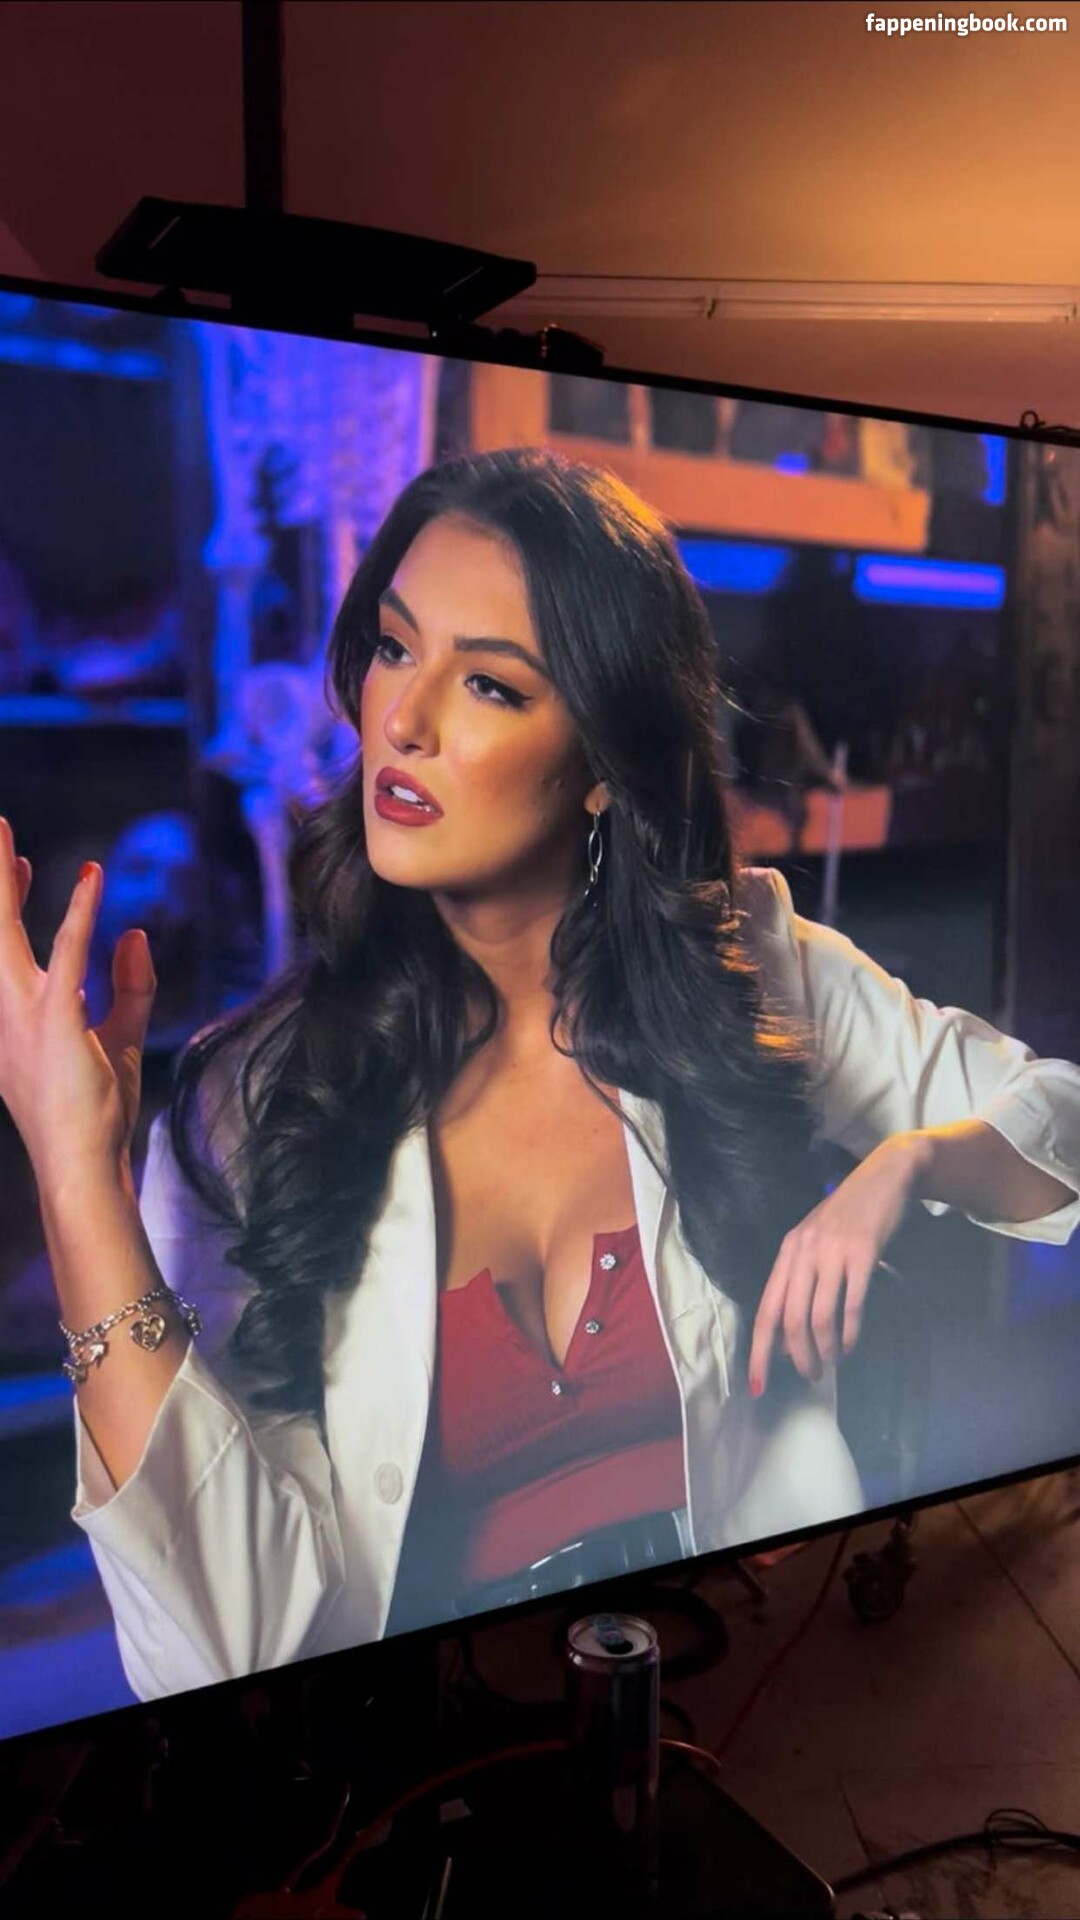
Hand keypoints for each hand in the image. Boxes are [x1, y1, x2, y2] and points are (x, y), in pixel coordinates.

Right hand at [0, 817, 155, 1184]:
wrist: (81, 1163)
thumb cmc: (97, 1110)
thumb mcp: (121, 1037)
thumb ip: (130, 984)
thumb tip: (135, 932)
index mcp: (12, 1016)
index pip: (5, 946)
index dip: (9, 899)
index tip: (17, 859)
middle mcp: (6, 1009)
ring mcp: (24, 1014)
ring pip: (6, 934)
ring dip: (3, 881)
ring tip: (2, 832)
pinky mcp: (56, 1020)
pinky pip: (70, 953)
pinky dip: (82, 912)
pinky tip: (93, 877)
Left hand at [747, 1134, 926, 1395]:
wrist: (884, 1177)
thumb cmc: (849, 1216)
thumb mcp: (816, 1244)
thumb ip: (802, 1281)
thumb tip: (791, 1337)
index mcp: (787, 1251)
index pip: (765, 1310)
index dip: (760, 1351)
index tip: (757, 1385)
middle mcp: (804, 1252)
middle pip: (790, 1318)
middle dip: (799, 1356)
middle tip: (811, 1376)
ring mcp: (832, 1251)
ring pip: (819, 1315)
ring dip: (825, 1348)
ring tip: (832, 1362)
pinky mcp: (863, 1252)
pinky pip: (851, 1303)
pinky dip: (850, 1332)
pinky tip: (851, 1344)